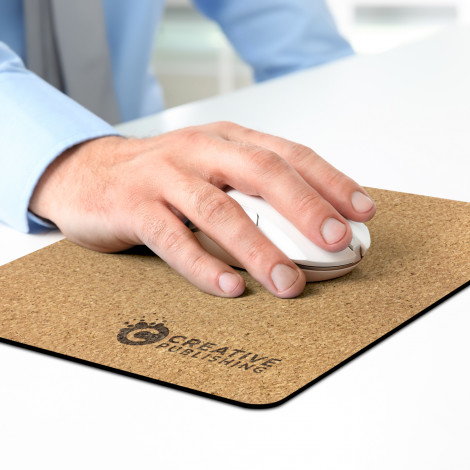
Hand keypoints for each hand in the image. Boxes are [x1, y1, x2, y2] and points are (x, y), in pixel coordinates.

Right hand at [29, 122, 374, 297]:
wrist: (88, 173)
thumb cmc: (161, 177)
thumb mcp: (211, 169)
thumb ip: (250, 190)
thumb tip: (308, 225)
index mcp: (225, 139)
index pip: (288, 155)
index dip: (329, 181)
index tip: (362, 211)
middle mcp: (199, 151)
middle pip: (262, 173)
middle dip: (305, 208)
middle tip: (337, 241)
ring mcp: (164, 176)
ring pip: (219, 210)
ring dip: (259, 249)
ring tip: (287, 283)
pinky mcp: (134, 207)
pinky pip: (174, 238)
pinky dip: (204, 265)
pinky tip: (230, 286)